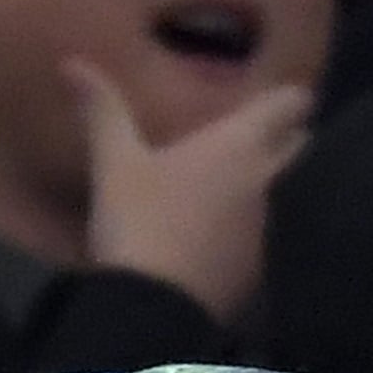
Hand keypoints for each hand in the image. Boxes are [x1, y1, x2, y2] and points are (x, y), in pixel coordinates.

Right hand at [68, 58, 311, 326]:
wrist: (154, 309)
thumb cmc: (139, 221)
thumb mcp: (114, 163)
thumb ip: (103, 110)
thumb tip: (73, 63)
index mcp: (239, 143)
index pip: (290, 102)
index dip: (287, 96)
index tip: (275, 95)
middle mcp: (267, 178)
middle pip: (298, 144)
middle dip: (285, 136)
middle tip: (257, 135)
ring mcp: (268, 226)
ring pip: (282, 190)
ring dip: (265, 185)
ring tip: (234, 186)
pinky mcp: (259, 267)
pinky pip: (264, 235)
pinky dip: (248, 229)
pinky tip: (221, 237)